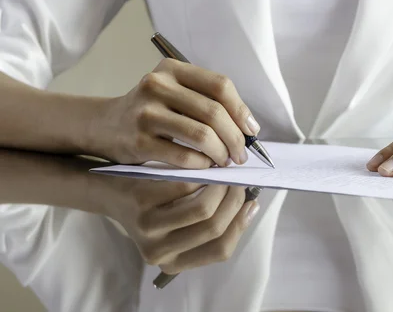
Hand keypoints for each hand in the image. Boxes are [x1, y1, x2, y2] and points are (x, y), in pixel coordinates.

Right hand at [90, 58, 260, 167]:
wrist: (105, 126)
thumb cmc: (151, 112)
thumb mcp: (175, 93)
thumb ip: (207, 101)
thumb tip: (248, 127)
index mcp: (172, 69)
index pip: (220, 85)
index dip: (242, 110)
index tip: (251, 130)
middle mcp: (157, 85)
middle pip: (214, 112)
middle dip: (235, 137)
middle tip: (241, 154)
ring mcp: (146, 113)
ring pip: (202, 135)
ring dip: (221, 152)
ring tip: (225, 161)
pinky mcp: (138, 141)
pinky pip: (183, 156)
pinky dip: (202, 164)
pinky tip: (206, 167)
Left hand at [102, 177, 258, 273]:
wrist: (109, 191)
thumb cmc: (152, 206)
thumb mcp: (179, 224)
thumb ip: (211, 222)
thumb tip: (249, 206)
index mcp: (174, 262)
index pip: (221, 250)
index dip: (240, 224)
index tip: (251, 202)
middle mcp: (160, 252)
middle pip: (214, 227)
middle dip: (233, 200)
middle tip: (237, 180)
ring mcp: (149, 228)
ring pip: (202, 208)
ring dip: (220, 185)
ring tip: (222, 171)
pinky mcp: (142, 202)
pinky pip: (185, 185)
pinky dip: (200, 172)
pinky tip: (203, 163)